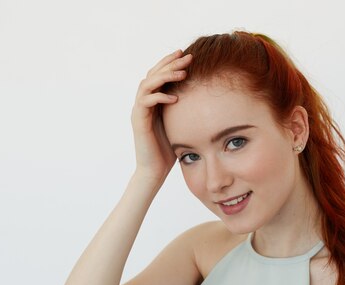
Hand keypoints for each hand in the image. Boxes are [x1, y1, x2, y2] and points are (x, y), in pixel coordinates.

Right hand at [130, 50, 191, 183]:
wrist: (154, 170)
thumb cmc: (169, 149)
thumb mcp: (180, 123)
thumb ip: (185, 109)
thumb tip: (206, 98)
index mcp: (152, 101)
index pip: (158, 74)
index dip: (170, 62)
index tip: (186, 54)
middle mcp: (143, 102)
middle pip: (152, 74)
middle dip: (170, 63)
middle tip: (187, 56)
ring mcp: (139, 110)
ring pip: (147, 84)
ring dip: (165, 76)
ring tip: (182, 73)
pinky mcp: (138, 121)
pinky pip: (146, 102)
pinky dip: (160, 97)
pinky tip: (175, 97)